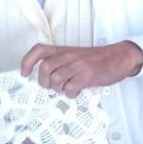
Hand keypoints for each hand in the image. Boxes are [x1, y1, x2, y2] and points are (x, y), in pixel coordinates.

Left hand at [21, 41, 142, 96]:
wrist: (118, 56)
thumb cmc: (96, 59)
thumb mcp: (75, 56)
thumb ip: (60, 63)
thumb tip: (45, 79)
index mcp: (63, 50)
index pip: (39, 50)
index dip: (27, 61)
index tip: (24, 73)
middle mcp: (68, 55)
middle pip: (44, 68)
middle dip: (45, 82)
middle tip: (52, 87)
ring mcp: (77, 65)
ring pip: (56, 79)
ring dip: (59, 89)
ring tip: (67, 88)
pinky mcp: (87, 75)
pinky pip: (71, 88)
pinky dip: (71, 93)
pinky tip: (76, 92)